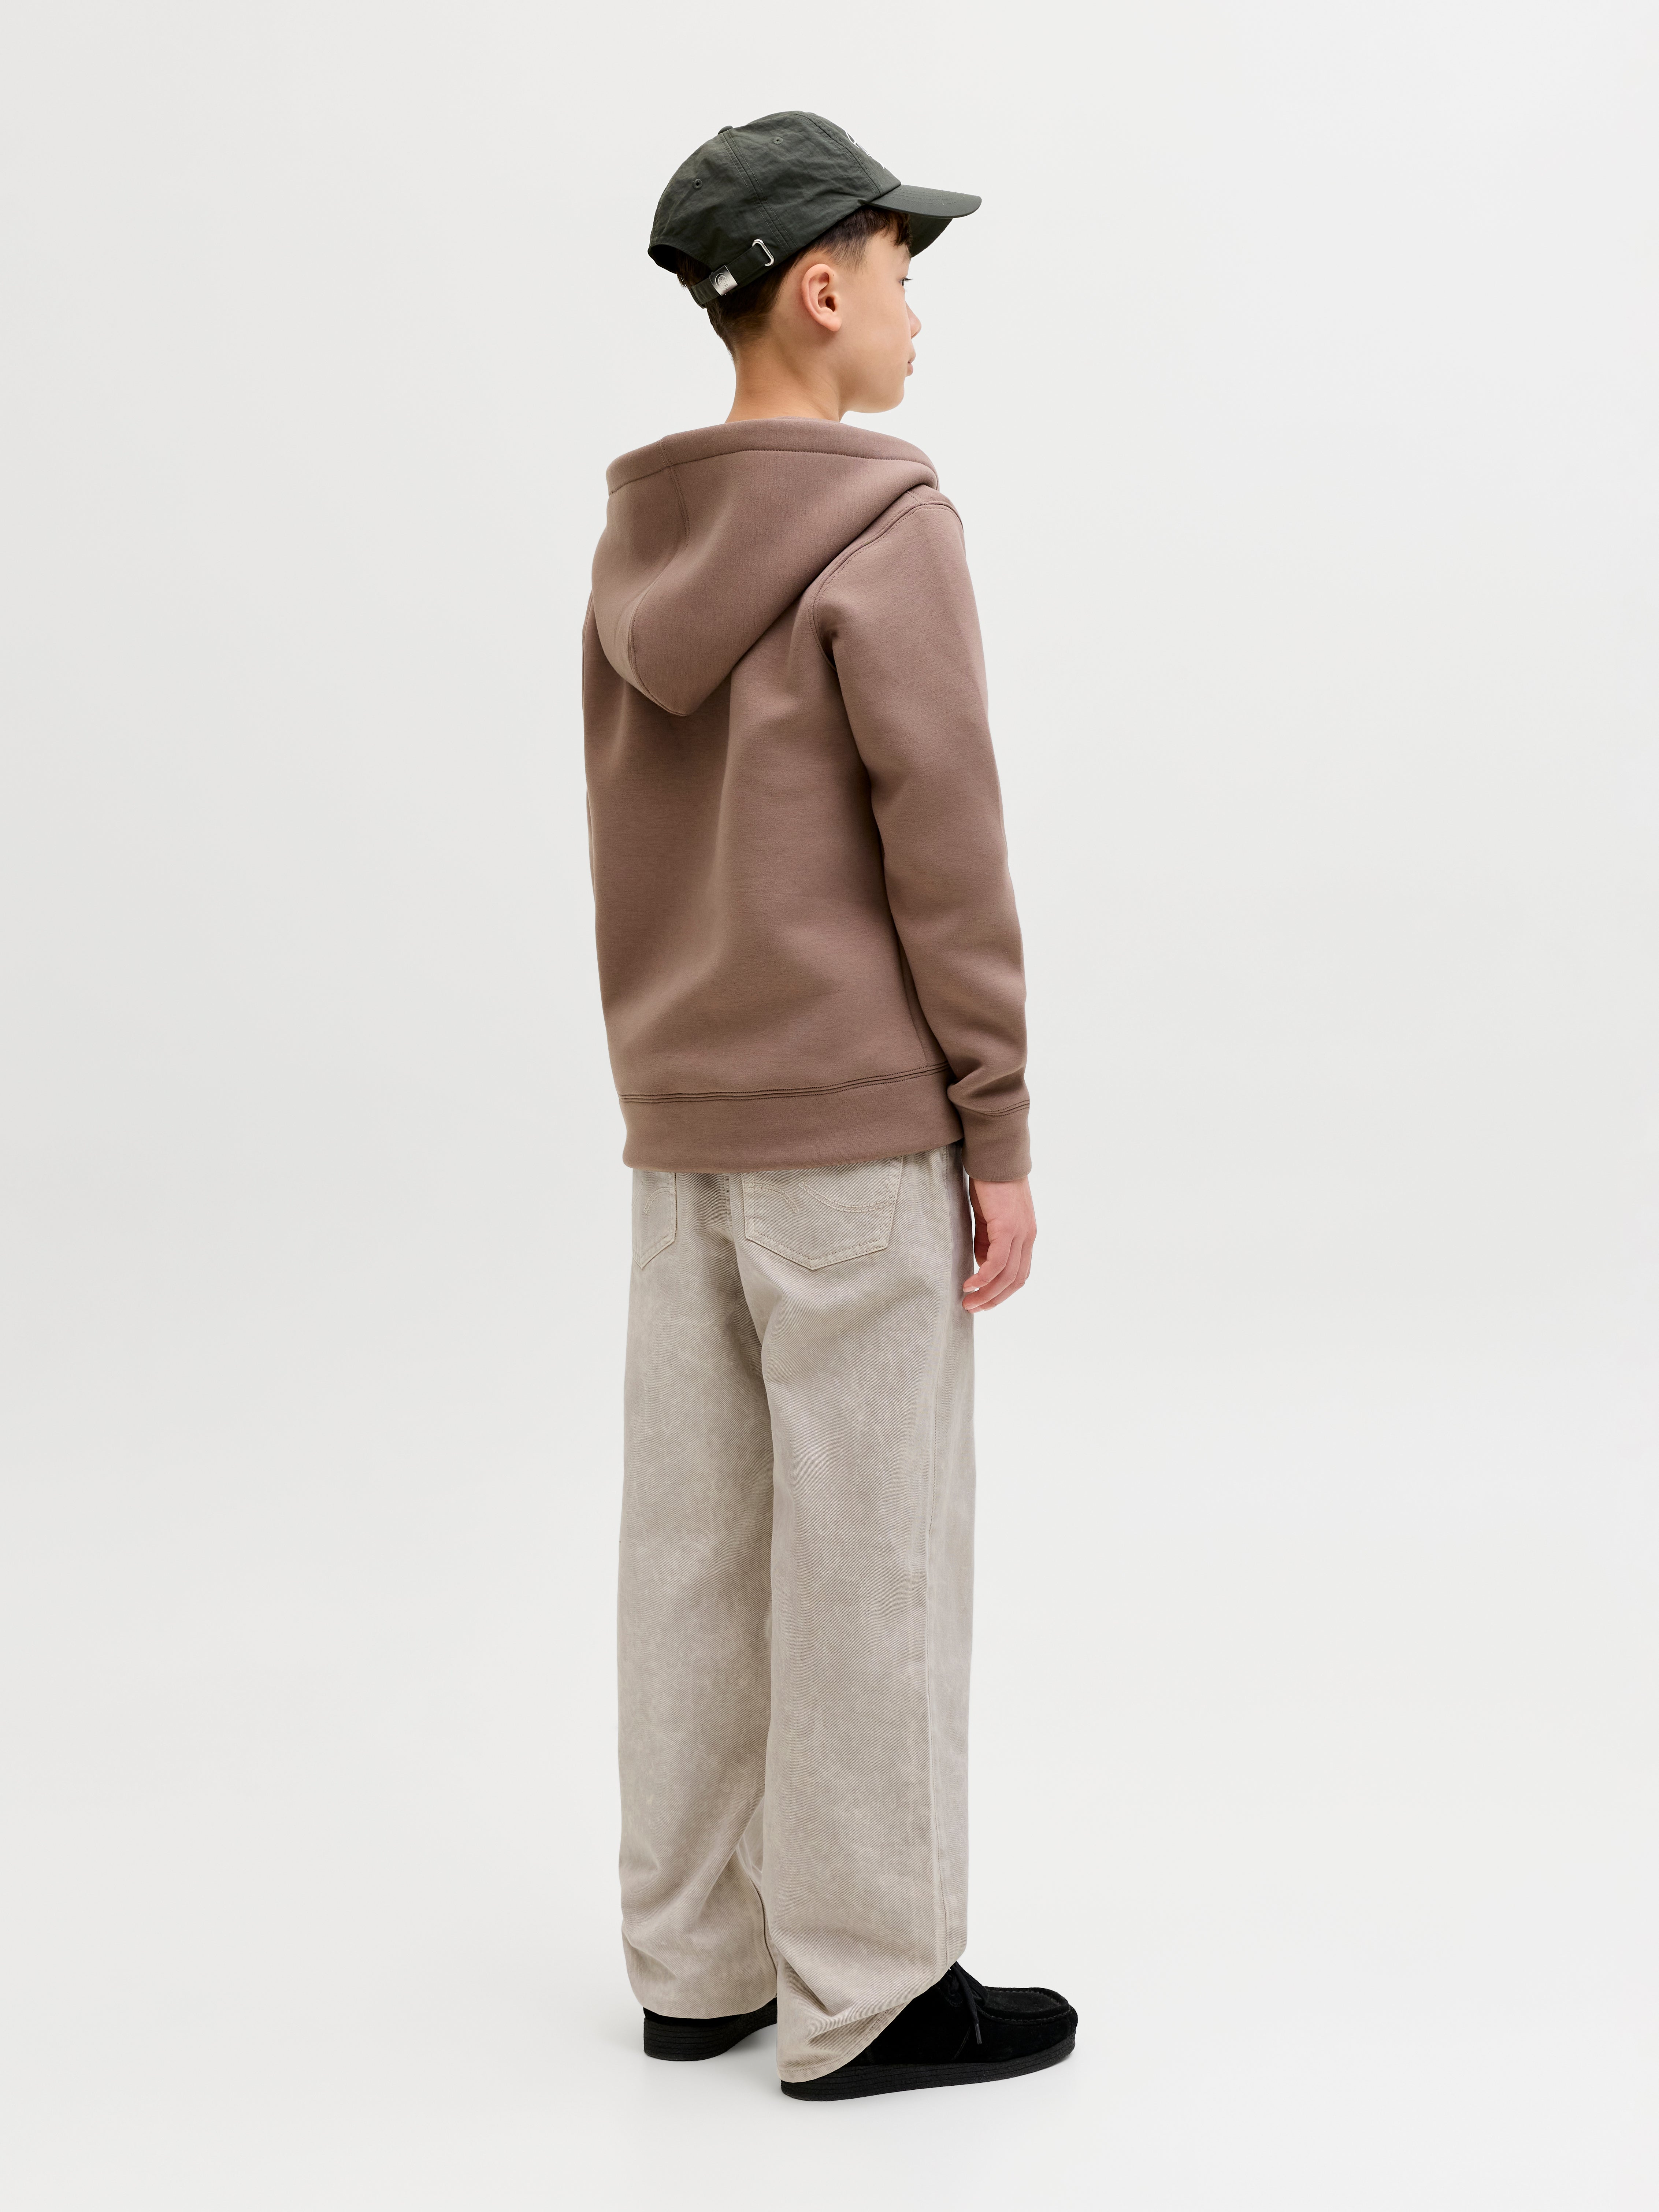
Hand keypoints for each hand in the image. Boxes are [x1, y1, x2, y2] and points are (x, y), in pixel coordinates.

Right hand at [962, 1175, 1035, 1311]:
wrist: (995, 1156)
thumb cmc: (990, 1182)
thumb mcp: (989, 1217)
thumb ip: (987, 1240)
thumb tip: (982, 1264)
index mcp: (1026, 1235)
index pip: (1019, 1273)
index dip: (1002, 1292)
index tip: (983, 1301)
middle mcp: (1028, 1236)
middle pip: (1016, 1280)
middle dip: (994, 1299)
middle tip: (973, 1309)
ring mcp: (1020, 1232)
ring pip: (1007, 1275)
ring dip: (987, 1293)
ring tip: (967, 1302)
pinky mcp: (1008, 1227)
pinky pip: (997, 1261)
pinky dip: (984, 1277)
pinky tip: (969, 1284)